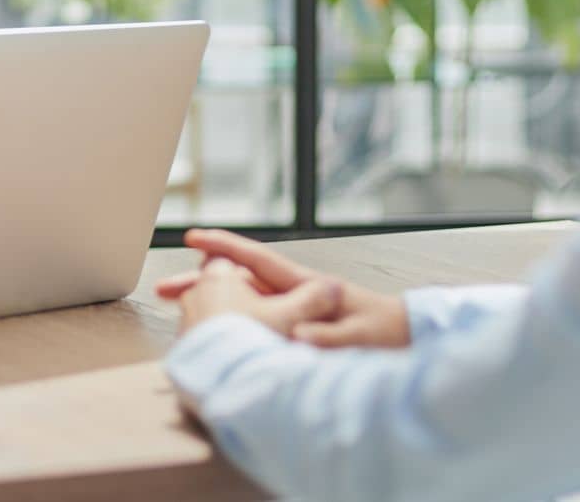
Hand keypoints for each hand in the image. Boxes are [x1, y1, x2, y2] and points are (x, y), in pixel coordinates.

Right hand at [158, 228, 411, 347]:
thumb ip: (332, 336)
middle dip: (202, 282)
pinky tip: (216, 335)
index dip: (225, 248)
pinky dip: (231, 320)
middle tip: (165, 291)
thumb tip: (299, 332)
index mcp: (308, 285)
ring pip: (245, 300)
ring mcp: (298, 307)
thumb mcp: (362, 337)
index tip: (194, 238)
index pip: (259, 260)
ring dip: (213, 303)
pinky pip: (256, 319)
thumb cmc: (391, 335)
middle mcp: (298, 292)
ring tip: (178, 315)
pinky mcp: (300, 326)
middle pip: (241, 281)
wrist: (413, 341)